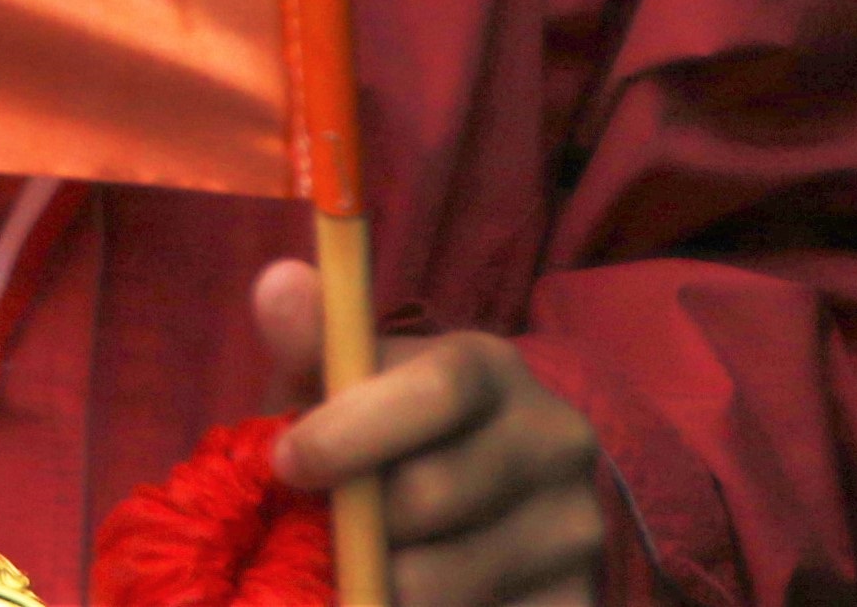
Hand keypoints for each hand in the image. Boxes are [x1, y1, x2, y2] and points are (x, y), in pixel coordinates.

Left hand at [255, 259, 610, 606]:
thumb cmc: (390, 433)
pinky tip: (406, 604)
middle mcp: (555, 439)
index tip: (288, 461)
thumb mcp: (352, 383)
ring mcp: (577, 529)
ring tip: (361, 575)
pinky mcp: (580, 605)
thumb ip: (314, 341)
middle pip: (434, 494)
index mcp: (494, 367)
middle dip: (356, 524)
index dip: (354, 428)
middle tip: (321, 535)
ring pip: (447, 583)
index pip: (439, 389)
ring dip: (380, 589)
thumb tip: (275, 283)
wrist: (488, 504)